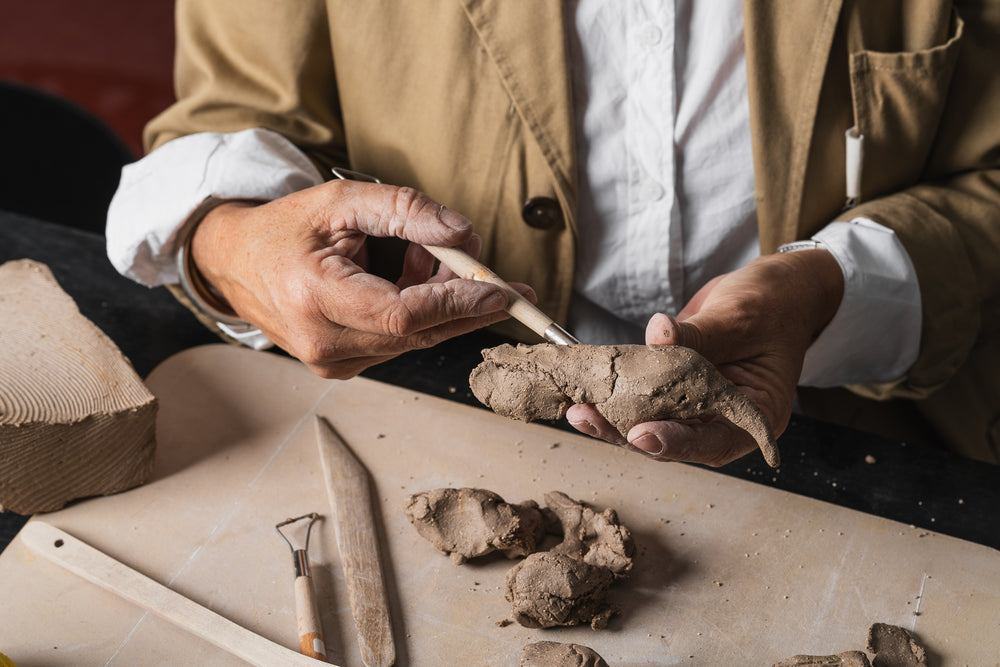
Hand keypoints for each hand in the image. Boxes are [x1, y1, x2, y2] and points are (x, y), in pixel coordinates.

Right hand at [190, 179, 532, 378]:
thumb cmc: (287, 230)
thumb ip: (405, 210)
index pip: (403, 316)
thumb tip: (463, 234)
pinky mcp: (341, 368)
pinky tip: (410, 281)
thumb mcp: (342, 201)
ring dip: (441, 305)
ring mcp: (331, 362)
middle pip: (419, 335)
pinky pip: (400, 344)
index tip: (499, 290)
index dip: (457, 303)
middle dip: (466, 305)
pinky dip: (420, 315)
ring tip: (429, 258)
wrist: (237, 263)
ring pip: (415, 341)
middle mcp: (322, 342)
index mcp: (314, 298)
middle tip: (500, 279)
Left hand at [566, 249, 842, 465]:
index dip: (675, 442)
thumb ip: (698, 335)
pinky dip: (616, 393)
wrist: (776, 289)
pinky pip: (643, 396)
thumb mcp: (739, 318)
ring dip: (612, 419)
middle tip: (590, 418)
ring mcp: (697, 404)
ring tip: (579, 410)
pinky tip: (586, 391)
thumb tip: (659, 335)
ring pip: (650, 423)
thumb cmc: (773, 305)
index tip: (641, 435)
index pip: (712, 441)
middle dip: (627, 433)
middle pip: (672, 439)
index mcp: (755, 414)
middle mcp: (723, 418)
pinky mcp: (674, 386)